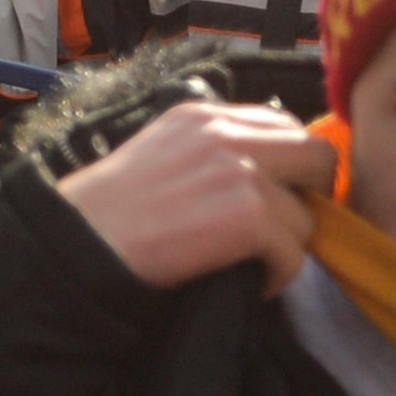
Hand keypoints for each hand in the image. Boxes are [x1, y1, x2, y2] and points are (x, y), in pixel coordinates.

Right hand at [51, 101, 328, 292]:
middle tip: (280, 227)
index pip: (284, 124)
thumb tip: (266, 170)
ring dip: (286, 245)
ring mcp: (240, 173)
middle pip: (317, 155)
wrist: (78, 242)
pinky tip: (246, 280)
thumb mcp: (160, 151)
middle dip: (308, 195)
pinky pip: (295, 254)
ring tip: (249, 260)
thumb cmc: (108, 212)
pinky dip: (275, 276)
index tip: (276, 195)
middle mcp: (225, 134)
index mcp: (201, 115)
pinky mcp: (247, 217)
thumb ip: (211, 148)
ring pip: (307, 215)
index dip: (290, 165)